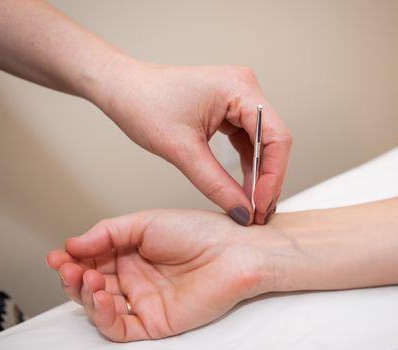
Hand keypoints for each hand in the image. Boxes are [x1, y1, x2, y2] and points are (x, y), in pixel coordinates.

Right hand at [46, 209, 294, 340]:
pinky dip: (103, 316)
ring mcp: (144, 301)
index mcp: (131, 253)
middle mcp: (135, 279)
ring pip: (100, 308)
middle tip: (67, 268)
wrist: (234, 251)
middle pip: (91, 286)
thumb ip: (107, 234)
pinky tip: (100, 297)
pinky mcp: (155, 322)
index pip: (92, 261)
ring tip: (85, 278)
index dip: (72, 260)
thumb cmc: (199, 231)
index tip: (58, 255)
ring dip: (84, 295)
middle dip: (73, 278)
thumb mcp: (145, 222)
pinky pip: (120, 328)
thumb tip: (71, 245)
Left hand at [88, 55, 291, 224]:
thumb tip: (243, 211)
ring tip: (251, 206)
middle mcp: (245, 88)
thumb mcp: (181, 150)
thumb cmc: (143, 104)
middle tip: (258, 212)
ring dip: (258, 176)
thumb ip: (216, 183)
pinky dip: (245, 166)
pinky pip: (247, 141)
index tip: (262, 205)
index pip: (276, 136)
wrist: (121, 88)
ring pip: (262, 144)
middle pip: (273, 141)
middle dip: (267, 179)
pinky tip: (242, 189)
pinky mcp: (229, 109)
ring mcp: (238, 98)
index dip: (273, 175)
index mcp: (239, 87)